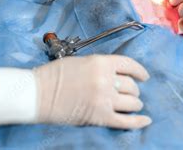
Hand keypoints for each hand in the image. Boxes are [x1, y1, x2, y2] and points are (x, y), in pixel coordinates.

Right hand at [34, 55, 151, 128]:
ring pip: (132, 102)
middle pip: (131, 85)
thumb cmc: (54, 76)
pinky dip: (138, 121)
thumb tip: (116, 74)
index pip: (129, 65)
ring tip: (133, 104)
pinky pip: (125, 120)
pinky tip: (145, 120)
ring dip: (135, 104)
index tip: (143, 76)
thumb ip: (101, 66)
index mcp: (101, 63)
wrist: (37, 93)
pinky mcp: (99, 116)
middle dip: (134, 90)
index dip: (140, 71)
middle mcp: (106, 80)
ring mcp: (104, 99)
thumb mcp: (81, 62)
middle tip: (131, 92)